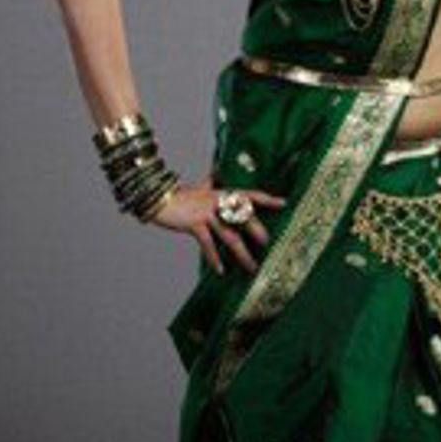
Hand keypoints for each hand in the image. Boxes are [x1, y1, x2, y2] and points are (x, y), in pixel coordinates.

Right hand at [148, 173, 287, 275]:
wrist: (157, 199)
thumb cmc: (179, 195)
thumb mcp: (199, 187)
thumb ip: (211, 180)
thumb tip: (218, 171)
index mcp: (221, 192)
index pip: (248, 194)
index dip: (266, 199)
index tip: (284, 203)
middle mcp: (216, 201)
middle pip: (243, 217)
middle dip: (257, 231)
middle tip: (269, 245)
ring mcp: (205, 213)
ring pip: (229, 235)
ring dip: (242, 254)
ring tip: (252, 267)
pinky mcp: (194, 224)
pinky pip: (208, 244)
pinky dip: (214, 258)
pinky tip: (221, 271)